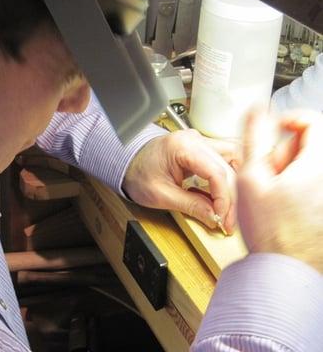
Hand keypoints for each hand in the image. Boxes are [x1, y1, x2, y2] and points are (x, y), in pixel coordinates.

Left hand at [122, 129, 239, 233]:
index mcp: (182, 147)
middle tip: (228, 220)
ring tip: (230, 207)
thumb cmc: (137, 173)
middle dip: (231, 197)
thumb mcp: (161, 195)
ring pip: (233, 159)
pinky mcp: (200, 148)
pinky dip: (228, 177)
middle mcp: (194, 139)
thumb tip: (214, 216)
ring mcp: (198, 141)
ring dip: (235, 184)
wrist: (125, 162)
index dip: (224, 199)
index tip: (222, 218)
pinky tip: (225, 194)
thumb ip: (190, 205)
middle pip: (228, 167)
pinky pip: (224, 159)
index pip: (217, 173)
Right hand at [237, 109, 322, 271]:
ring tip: (271, 192)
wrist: (286, 267)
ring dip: (288, 171)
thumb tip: (257, 110)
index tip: (273, 130)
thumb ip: (254, 138)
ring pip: (309, 165)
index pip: (312, 120)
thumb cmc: (270, 230)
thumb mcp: (251, 178)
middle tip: (265, 174)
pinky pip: (311, 183)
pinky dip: (295, 186)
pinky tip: (281, 204)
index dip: (288, 119)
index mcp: (316, 164)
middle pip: (309, 144)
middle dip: (283, 152)